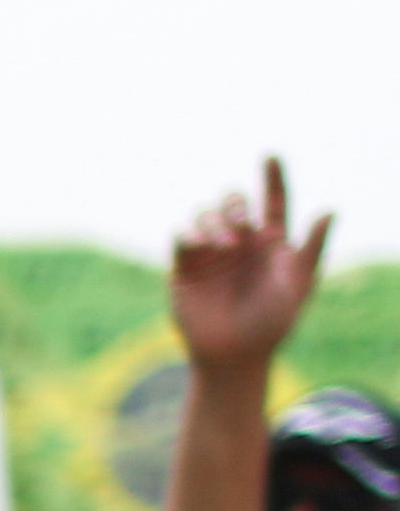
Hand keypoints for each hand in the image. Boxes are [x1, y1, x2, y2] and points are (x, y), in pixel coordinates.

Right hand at [171, 157, 328, 374]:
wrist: (233, 354)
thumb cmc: (272, 324)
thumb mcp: (299, 285)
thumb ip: (311, 248)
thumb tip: (329, 211)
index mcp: (270, 243)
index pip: (272, 201)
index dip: (273, 177)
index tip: (270, 156)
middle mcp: (239, 242)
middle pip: (233, 202)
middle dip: (236, 204)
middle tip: (243, 223)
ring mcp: (210, 253)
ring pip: (205, 214)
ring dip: (214, 220)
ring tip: (223, 244)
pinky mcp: (184, 266)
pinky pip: (181, 236)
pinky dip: (190, 233)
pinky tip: (201, 244)